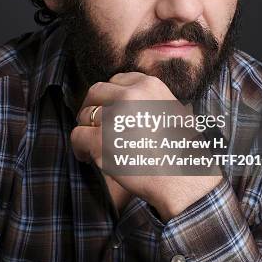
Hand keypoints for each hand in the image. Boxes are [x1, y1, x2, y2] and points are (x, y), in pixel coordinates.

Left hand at [71, 72, 221, 220]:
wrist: (184, 180)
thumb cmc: (182, 151)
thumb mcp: (173, 111)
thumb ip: (149, 101)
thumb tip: (126, 105)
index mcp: (148, 86)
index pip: (117, 80)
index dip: (110, 97)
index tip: (110, 110)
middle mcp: (129, 96)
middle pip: (96, 92)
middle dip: (92, 107)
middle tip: (94, 125)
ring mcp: (113, 117)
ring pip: (84, 114)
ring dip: (87, 129)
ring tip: (93, 145)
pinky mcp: (100, 141)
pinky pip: (77, 136)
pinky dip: (80, 149)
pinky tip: (88, 158)